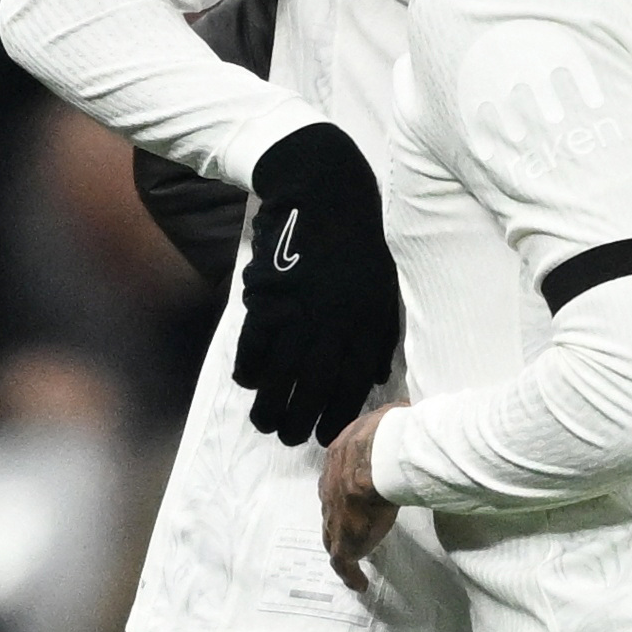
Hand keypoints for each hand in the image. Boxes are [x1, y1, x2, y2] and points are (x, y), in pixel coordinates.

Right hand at [233, 122, 400, 446]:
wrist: (326, 192)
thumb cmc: (359, 240)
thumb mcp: (382, 286)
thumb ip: (378, 334)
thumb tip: (372, 378)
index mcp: (368, 321)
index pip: (353, 382)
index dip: (338, 415)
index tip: (327, 436)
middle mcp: (335, 323)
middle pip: (315, 386)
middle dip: (301, 421)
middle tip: (289, 438)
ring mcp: (299, 313)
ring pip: (281, 375)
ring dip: (270, 406)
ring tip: (265, 424)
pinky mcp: (268, 298)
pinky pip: (254, 346)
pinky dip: (249, 369)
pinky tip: (249, 382)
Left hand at [319, 402, 403, 590]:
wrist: (376, 461)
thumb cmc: (388, 437)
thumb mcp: (389, 420)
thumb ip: (394, 421)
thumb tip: (408, 409)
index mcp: (339, 457)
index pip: (339, 476)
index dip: (347, 486)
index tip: (357, 493)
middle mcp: (330, 486)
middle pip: (331, 505)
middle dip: (338, 515)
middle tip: (352, 526)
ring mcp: (334, 516)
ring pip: (333, 533)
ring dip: (342, 542)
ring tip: (354, 556)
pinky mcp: (344, 543)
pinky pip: (344, 563)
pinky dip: (350, 574)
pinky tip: (360, 584)